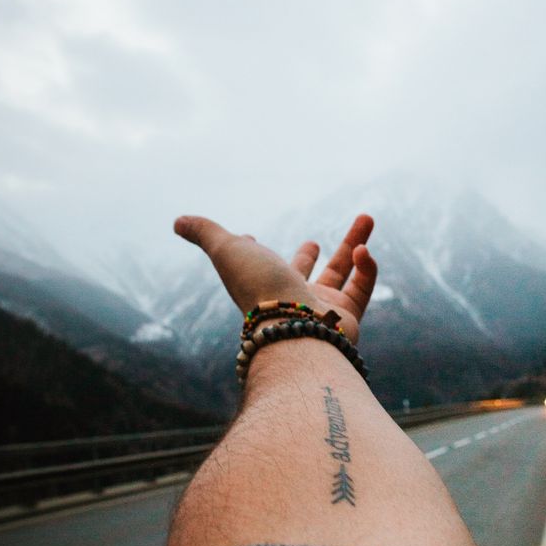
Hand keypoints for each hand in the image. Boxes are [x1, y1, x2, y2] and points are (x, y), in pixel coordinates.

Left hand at [174, 213, 376, 343]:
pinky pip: (363, 287)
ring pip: (343, 272)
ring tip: (368, 217)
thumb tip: (178, 220)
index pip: (257, 266)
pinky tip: (364, 250)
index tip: (248, 238)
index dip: (251, 251)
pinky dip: (367, 267)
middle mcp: (291, 299)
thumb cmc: (257, 288)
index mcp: (262, 284)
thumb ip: (205, 232)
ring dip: (355, 243)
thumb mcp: (227, 251)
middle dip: (311, 252)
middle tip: (315, 241)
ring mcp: (320, 309)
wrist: (293, 328)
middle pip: (305, 269)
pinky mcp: (347, 317)